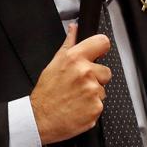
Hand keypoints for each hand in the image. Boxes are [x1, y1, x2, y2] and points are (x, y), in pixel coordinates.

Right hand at [30, 24, 112, 144]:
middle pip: (106, 71)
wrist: (39, 118)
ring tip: (76, 97)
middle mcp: (85, 73)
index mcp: (75, 59)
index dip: (101, 48)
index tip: (98, 53)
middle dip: (96, 78)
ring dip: (93, 94)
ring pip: (103, 90)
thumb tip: (74, 28)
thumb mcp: (54, 63)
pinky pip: (101, 105)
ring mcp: (92, 91)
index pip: (102, 42)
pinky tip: (78, 107)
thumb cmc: (46, 93)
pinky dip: (91, 107)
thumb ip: (69, 44)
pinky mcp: (97, 107)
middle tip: (79, 85)